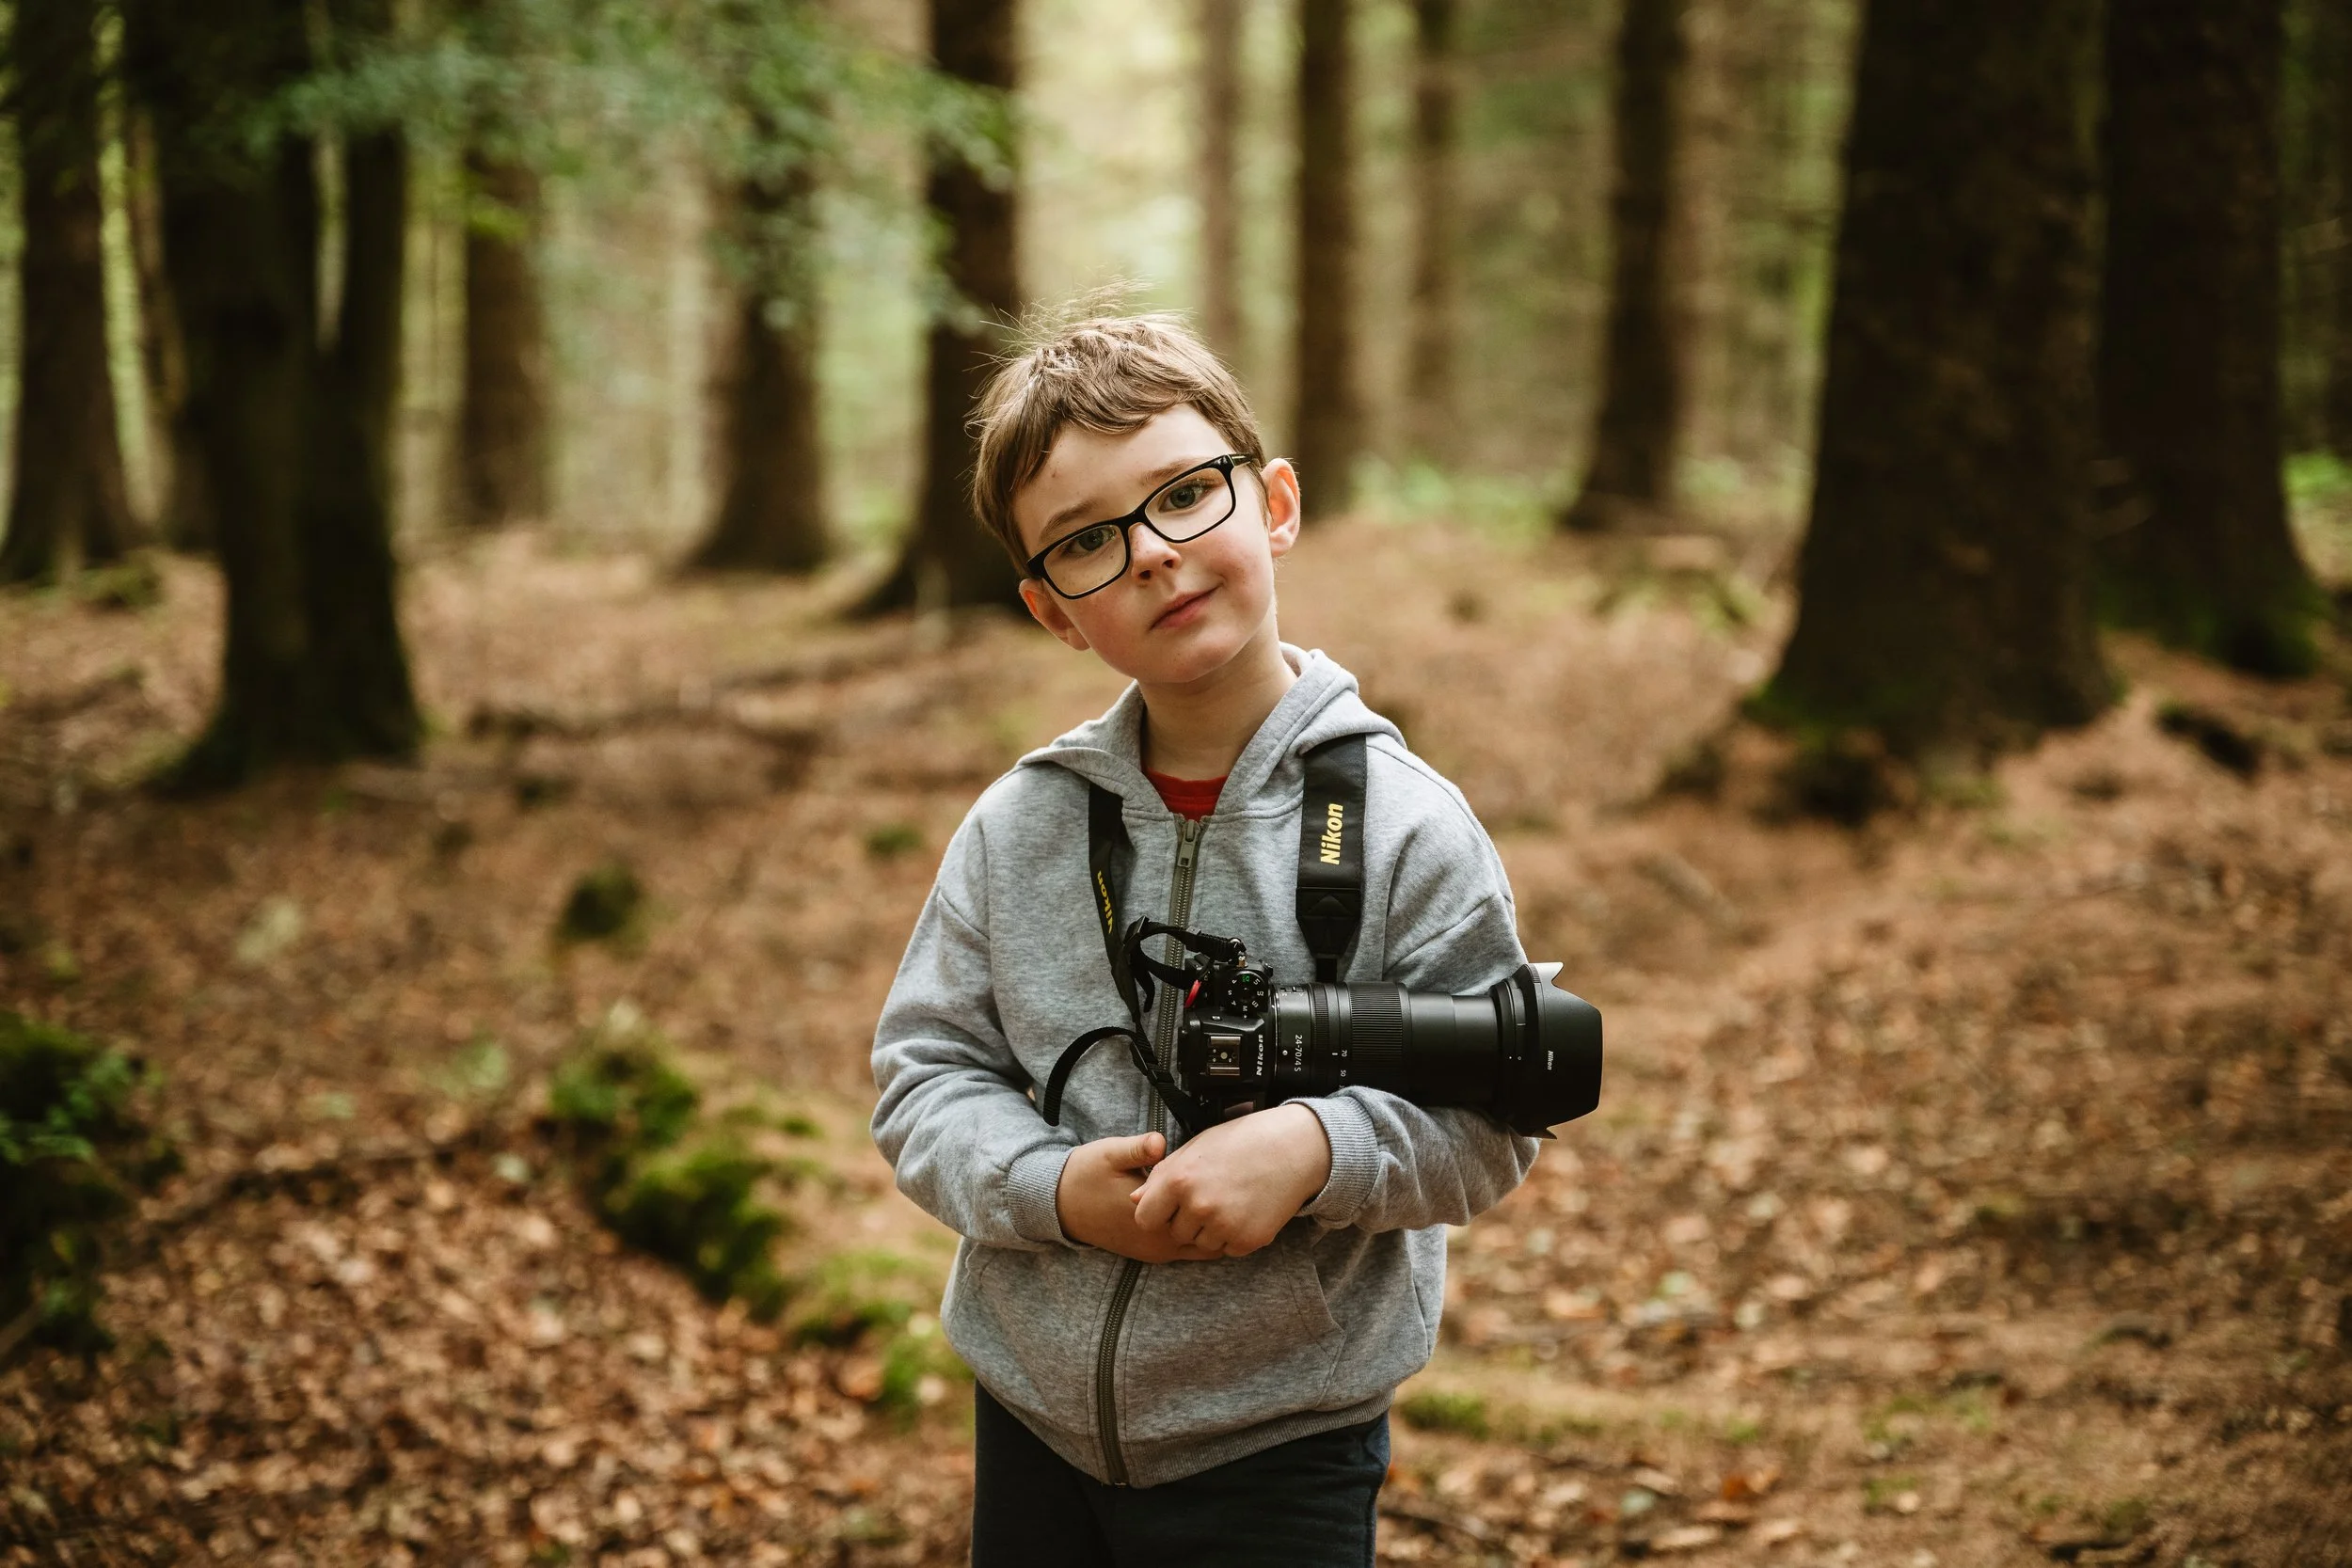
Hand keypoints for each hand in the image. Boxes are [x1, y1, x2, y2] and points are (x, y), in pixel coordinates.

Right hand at [1056, 1131, 1223, 1262]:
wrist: (1059, 1204)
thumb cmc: (1086, 1175)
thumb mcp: (1110, 1154)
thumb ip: (1138, 1149)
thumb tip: (1159, 1142)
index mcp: (1153, 1219)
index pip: (1203, 1213)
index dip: (1218, 1192)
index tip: (1225, 1172)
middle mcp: (1157, 1242)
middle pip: (1210, 1235)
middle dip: (1221, 1213)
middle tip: (1229, 1185)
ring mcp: (1155, 1252)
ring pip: (1201, 1246)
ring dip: (1211, 1225)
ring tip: (1219, 1197)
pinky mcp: (1149, 1253)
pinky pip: (1187, 1250)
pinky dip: (1197, 1233)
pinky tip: (1198, 1209)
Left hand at [1129, 1103, 1331, 1257]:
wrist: (1292, 1149)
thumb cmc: (1240, 1142)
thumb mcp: (1195, 1148)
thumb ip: (1162, 1176)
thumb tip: (1134, 1200)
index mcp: (1179, 1180)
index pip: (1145, 1219)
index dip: (1157, 1213)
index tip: (1171, 1205)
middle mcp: (1198, 1206)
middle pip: (1176, 1233)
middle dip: (1187, 1221)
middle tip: (1211, 1196)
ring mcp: (1224, 1225)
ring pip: (1202, 1244)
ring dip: (1211, 1230)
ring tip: (1230, 1201)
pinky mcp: (1247, 1240)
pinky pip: (1228, 1249)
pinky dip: (1234, 1236)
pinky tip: (1246, 1210)